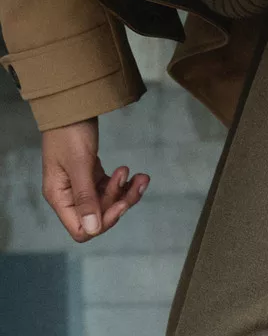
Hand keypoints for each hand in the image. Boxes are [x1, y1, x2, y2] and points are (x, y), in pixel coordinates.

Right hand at [41, 118, 148, 242]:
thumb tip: (92, 230)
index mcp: (59, 197)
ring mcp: (81, 188)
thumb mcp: (79, 164)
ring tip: (140, 177)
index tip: (119, 204)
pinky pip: (112, 191)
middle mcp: (68, 197)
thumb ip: (85, 198)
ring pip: (109, 205)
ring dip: (127, 193)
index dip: (103, 222)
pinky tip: (135, 174)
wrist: (71, 105)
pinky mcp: (92, 179)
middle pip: (99, 218)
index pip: (81, 229)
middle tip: (131, 181)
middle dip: (119, 203)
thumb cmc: (69, 131)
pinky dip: (125, 185)